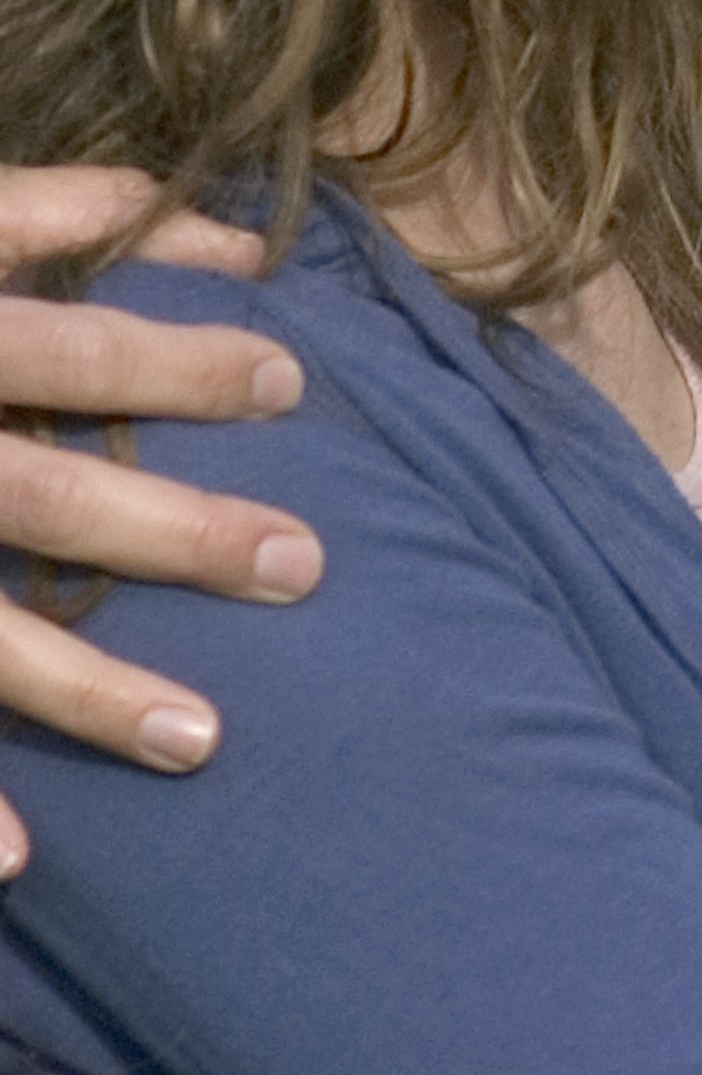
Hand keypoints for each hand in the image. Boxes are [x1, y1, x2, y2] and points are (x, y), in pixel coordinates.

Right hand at [2, 172, 309, 877]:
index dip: (177, 363)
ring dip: (82, 693)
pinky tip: (22, 861)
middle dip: (173, 534)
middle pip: (40, 497)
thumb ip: (51, 214)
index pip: (69, 352)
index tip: (292, 380)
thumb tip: (228, 233)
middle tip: (301, 566)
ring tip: (203, 739)